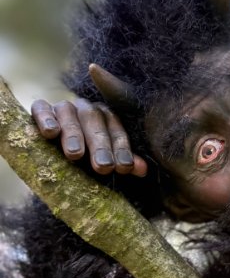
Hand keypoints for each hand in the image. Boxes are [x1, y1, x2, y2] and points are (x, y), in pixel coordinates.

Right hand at [31, 98, 146, 177]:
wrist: (52, 154)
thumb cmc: (87, 158)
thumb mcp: (105, 161)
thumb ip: (123, 162)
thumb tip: (142, 169)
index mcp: (106, 118)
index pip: (117, 129)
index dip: (122, 148)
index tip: (125, 167)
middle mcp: (86, 109)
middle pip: (95, 121)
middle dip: (100, 145)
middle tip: (104, 167)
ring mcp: (63, 107)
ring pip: (69, 113)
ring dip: (74, 134)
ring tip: (76, 154)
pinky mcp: (41, 109)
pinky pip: (42, 108)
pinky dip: (46, 118)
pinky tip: (51, 133)